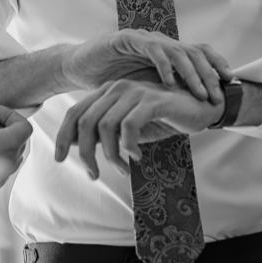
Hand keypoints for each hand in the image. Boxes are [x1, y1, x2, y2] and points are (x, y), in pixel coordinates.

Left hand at [54, 79, 221, 178]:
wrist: (201, 109)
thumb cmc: (164, 119)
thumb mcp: (130, 128)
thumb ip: (106, 133)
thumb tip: (78, 147)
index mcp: (108, 91)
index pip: (75, 113)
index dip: (63, 137)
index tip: (60, 160)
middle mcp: (118, 88)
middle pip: (85, 122)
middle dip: (85, 153)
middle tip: (94, 174)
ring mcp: (135, 92)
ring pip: (105, 127)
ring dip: (111, 155)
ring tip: (123, 169)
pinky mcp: (152, 100)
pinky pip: (129, 127)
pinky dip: (129, 147)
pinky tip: (138, 156)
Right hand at [65, 30, 231, 103]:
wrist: (79, 67)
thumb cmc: (112, 80)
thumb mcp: (144, 89)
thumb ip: (166, 93)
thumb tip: (194, 110)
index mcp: (167, 52)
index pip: (200, 53)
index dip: (217, 65)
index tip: (231, 84)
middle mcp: (160, 42)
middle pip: (194, 52)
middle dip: (209, 74)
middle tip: (218, 94)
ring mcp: (145, 39)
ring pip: (177, 51)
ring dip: (191, 73)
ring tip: (199, 92)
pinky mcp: (127, 39)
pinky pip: (151, 49)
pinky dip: (162, 65)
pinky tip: (169, 82)